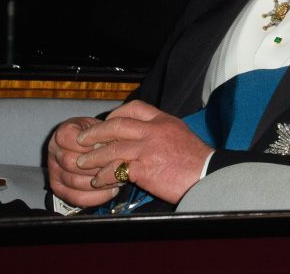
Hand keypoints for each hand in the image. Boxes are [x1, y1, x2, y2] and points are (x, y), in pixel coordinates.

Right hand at [47, 116, 119, 207]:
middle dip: (97, 165)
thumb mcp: (99, 126)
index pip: (70, 140)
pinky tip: (112, 190)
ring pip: (75, 182)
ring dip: (100, 181)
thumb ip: (103, 132)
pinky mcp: (59, 190)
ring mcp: (54, 173)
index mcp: (61, 134)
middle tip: (116, 165)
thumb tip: (111, 144)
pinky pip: (77, 198)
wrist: (89, 147)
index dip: (90, 145)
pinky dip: (97, 196)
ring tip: (118, 177)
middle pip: (71, 163)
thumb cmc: (97, 136)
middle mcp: (54, 153)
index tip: (107, 146)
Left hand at [74, 100, 212, 203]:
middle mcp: (154, 131)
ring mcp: (148, 149)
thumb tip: (142, 136)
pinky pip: (116, 169)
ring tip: (83, 164)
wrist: (206, 174)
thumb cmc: (196, 159)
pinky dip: (104, 175)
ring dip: (94, 157)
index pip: (134, 108)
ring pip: (112, 148)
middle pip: (117, 125)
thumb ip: (160, 132)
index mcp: (163, 121)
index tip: (106, 121)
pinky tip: (99, 180)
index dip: (115, 114)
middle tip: (83, 141)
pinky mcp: (144, 169)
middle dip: (96, 133)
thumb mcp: (180, 134)